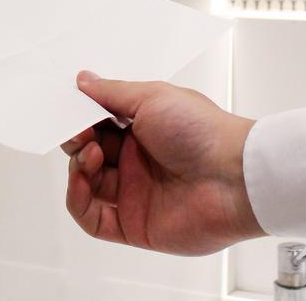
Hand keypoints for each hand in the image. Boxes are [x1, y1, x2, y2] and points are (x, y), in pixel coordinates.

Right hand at [62, 71, 263, 255]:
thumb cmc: (202, 131)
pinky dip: (78, 202)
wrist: (234, 177)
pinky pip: (94, 220)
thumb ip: (112, 93)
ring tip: (92, 155)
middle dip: (77, 141)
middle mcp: (137, 161)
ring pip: (87, 184)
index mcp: (143, 129)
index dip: (81, 119)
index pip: (98, 124)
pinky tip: (82, 182)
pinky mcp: (134, 225)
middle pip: (88, 153)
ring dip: (79, 168)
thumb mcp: (152, 97)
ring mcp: (135, 194)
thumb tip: (84, 81)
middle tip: (81, 134)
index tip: (70, 112)